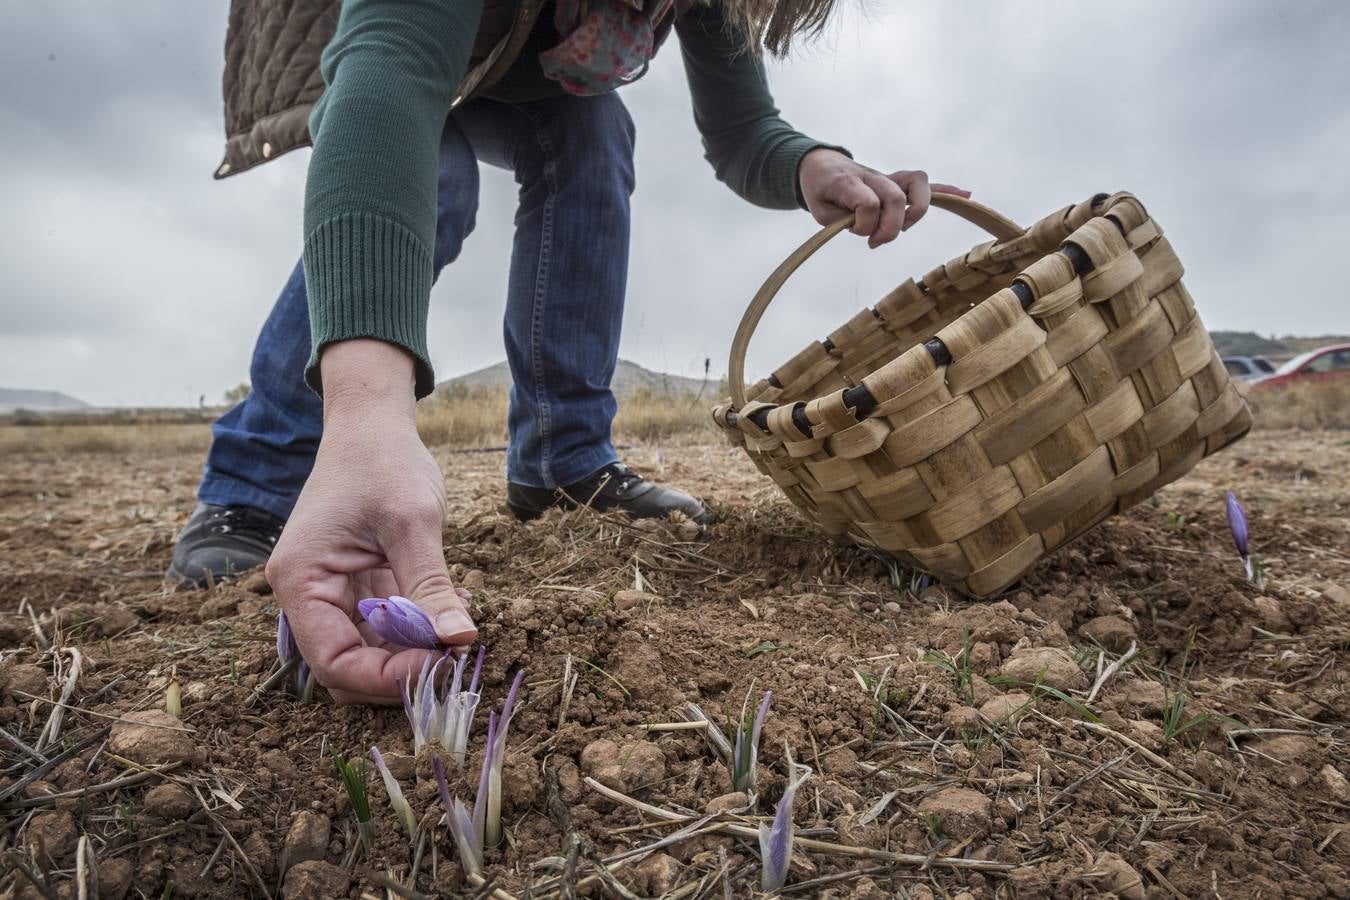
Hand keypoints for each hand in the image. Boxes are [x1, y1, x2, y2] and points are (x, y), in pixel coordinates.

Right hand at [265, 340, 477, 703]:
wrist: (372, 425)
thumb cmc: (383, 462)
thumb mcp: (412, 522)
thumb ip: (430, 586)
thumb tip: (460, 640)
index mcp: (302, 580)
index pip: (333, 662)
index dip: (386, 677)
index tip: (438, 665)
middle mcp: (308, 595)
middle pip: (348, 667)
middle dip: (401, 670)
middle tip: (455, 656)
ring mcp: (331, 593)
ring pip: (368, 653)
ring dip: (413, 652)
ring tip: (457, 629)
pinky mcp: (357, 588)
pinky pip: (383, 629)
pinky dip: (416, 630)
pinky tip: (450, 608)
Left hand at [798, 148, 970, 247]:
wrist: (820, 165)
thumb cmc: (820, 190)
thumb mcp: (819, 210)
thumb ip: (841, 220)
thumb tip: (869, 226)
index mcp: (847, 181)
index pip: (867, 202)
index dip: (862, 223)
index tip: (850, 229)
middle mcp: (872, 176)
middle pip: (895, 198)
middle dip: (889, 227)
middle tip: (874, 243)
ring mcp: (888, 177)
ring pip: (916, 184)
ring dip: (915, 211)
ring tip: (903, 227)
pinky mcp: (898, 182)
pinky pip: (925, 184)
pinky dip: (946, 190)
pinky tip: (966, 196)